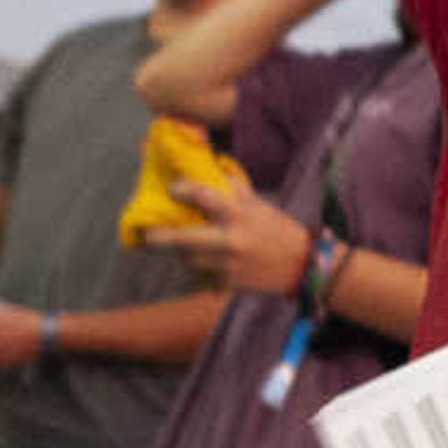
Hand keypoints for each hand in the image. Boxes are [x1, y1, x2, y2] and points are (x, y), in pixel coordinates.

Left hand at [135, 184, 310, 293]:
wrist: (301, 265)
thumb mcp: (258, 203)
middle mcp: (230, 240)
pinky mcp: (228, 284)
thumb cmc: (276, 229)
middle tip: (145, 236)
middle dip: (160, 238)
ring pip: (188, 260)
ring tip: (176, 248)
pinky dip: (198, 270)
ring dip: (180, 254)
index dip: (182, 190)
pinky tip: (201, 264)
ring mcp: (227, 265)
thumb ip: (233, 186)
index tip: (173, 189)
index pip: (202, 196)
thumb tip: (213, 163)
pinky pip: (201, 278)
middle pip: (183, 240)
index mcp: (237, 214)